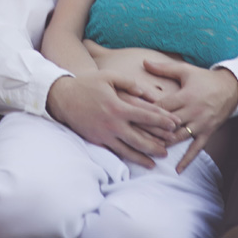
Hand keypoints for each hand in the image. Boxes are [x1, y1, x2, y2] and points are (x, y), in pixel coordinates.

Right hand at [46, 72, 180, 167]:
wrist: (63, 98)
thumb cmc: (88, 84)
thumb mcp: (108, 76)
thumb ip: (128, 83)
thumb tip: (146, 92)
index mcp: (118, 106)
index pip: (146, 115)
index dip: (162, 120)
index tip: (174, 123)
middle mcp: (113, 123)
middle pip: (141, 136)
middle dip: (159, 141)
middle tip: (173, 143)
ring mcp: (105, 134)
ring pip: (130, 149)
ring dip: (147, 154)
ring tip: (160, 157)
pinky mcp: (98, 141)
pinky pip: (117, 152)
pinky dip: (131, 157)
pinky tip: (140, 161)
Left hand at [143, 60, 237, 170]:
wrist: (230, 88)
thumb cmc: (204, 78)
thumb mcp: (185, 70)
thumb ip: (163, 68)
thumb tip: (144, 61)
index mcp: (185, 96)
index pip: (162, 107)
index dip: (146, 112)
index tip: (131, 117)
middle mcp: (192, 112)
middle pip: (168, 124)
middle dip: (152, 130)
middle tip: (134, 137)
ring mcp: (200, 124)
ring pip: (179, 137)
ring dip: (165, 144)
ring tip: (149, 151)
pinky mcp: (207, 133)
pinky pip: (196, 149)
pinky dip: (187, 160)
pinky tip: (177, 169)